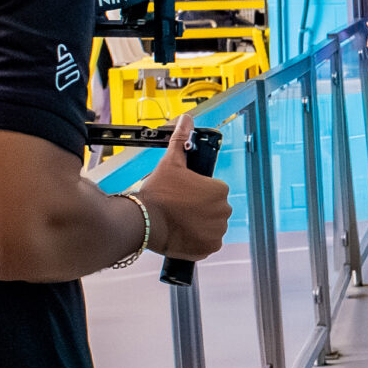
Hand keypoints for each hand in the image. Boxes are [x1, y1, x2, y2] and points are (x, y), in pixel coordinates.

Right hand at [133, 113, 229, 262]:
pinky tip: (183, 233)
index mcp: (219, 189)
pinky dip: (197, 240)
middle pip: (213, 208)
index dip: (197, 191)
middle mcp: (224, 210)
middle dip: (199, 208)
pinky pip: (207, 243)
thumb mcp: (170, 163)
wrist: (143, 222)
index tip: (183, 194)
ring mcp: (217, 231)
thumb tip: (187, 119)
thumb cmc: (158, 193)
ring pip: (211, 226)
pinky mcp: (209, 248)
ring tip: (179, 220)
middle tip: (179, 208)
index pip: (213, 190)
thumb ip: (181, 141)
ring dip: (199, 224)